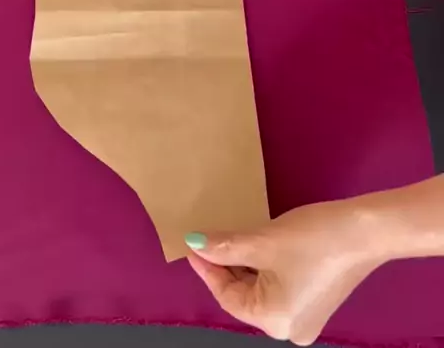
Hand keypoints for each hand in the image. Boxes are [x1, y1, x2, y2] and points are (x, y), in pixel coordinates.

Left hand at [185, 200, 385, 343]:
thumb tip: (194, 244)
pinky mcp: (318, 303)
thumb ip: (225, 246)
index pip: (227, 296)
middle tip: (212, 238)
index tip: (192, 245)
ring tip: (233, 239)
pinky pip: (281, 289)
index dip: (208, 268)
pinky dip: (268, 270)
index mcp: (274, 321)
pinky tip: (260, 247)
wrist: (367, 229)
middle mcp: (289, 330)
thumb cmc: (313, 238)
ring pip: (263, 291)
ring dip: (248, 266)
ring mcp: (306, 319)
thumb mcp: (263, 240)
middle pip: (245, 296)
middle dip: (228, 267)